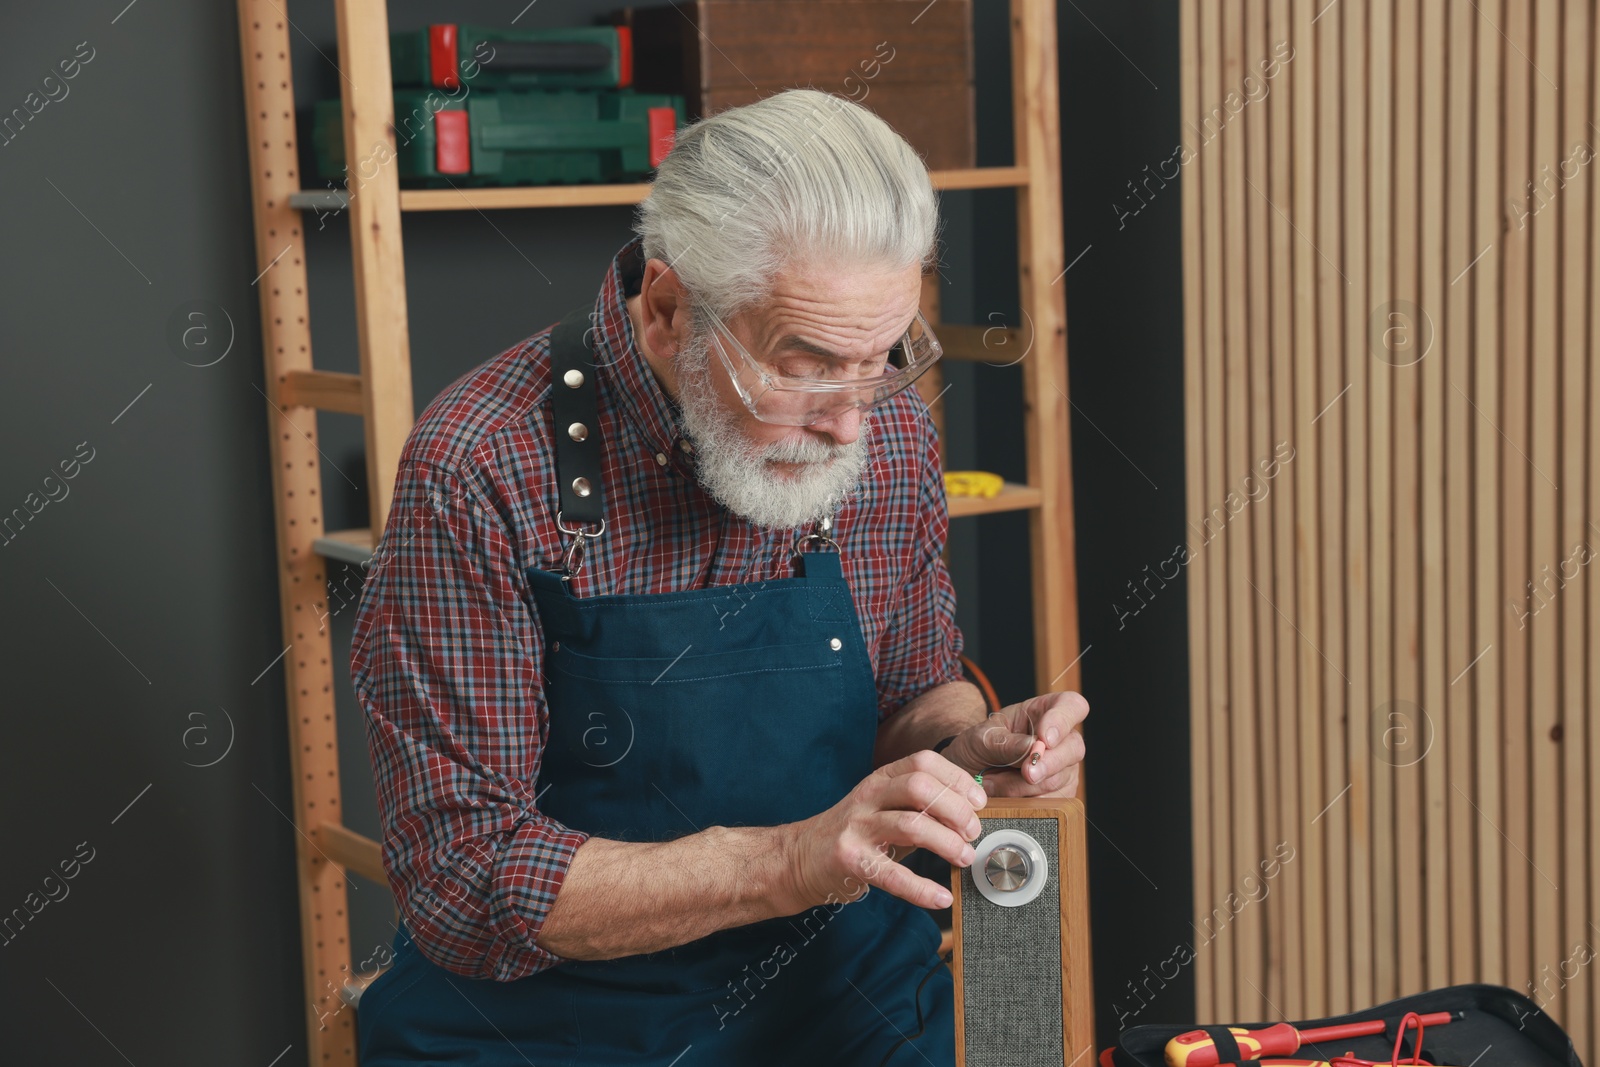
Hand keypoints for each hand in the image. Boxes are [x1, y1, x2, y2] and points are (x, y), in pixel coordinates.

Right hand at [784, 751, 987, 910]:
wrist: (799, 859)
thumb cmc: (855, 833)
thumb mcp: (884, 808)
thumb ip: (920, 806)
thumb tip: (972, 811)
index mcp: (880, 778)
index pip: (924, 762)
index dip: (957, 779)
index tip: (979, 802)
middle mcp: (868, 796)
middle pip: (921, 787)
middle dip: (956, 810)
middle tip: (973, 833)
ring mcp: (857, 827)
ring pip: (912, 825)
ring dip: (947, 843)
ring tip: (964, 858)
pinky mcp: (849, 860)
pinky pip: (892, 875)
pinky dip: (922, 889)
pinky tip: (941, 898)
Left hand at [944, 691, 1088, 797]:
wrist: (968, 772)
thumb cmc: (979, 745)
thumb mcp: (983, 738)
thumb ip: (1007, 743)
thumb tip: (1033, 749)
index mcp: (1044, 711)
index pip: (1072, 706)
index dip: (1063, 721)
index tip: (1044, 739)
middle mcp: (1061, 739)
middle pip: (1074, 748)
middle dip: (1049, 763)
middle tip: (1026, 773)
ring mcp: (1063, 768)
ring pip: (1061, 779)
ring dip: (1026, 786)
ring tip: (994, 782)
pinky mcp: (1059, 794)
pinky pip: (1053, 803)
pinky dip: (1027, 803)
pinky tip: (1005, 796)